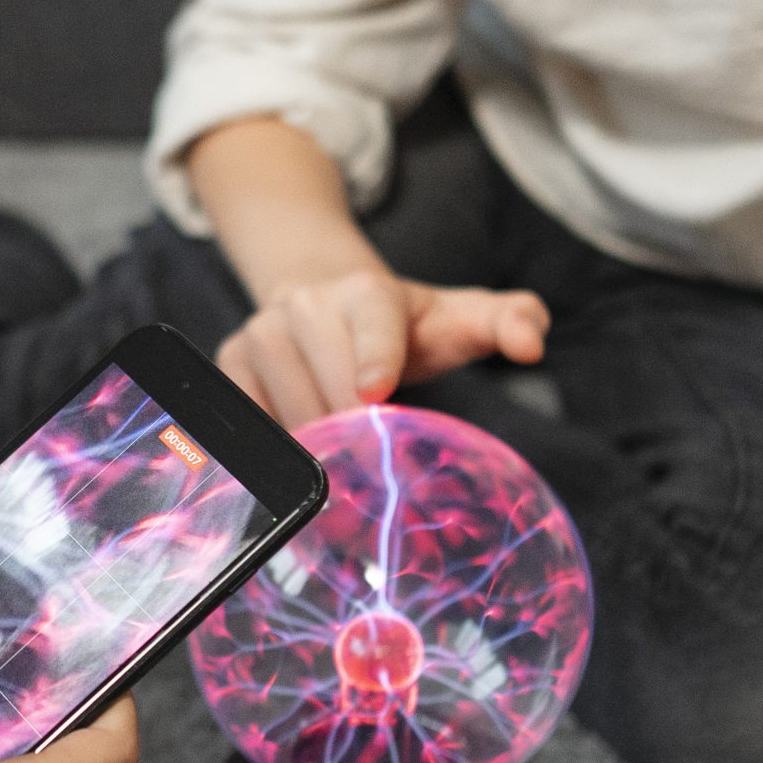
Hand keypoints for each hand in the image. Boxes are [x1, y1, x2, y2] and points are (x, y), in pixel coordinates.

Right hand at [216, 270, 548, 429]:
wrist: (318, 292)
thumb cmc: (402, 322)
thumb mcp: (459, 316)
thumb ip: (510, 321)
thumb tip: (531, 345)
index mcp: (365, 290)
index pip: (372, 326)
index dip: (373, 358)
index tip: (375, 392)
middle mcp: (304, 305)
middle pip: (329, 389)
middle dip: (356, 435)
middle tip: (379, 472)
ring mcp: (260, 332)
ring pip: (289, 415)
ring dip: (319, 450)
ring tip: (345, 459)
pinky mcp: (230, 362)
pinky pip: (250, 423)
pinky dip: (278, 451)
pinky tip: (304, 455)